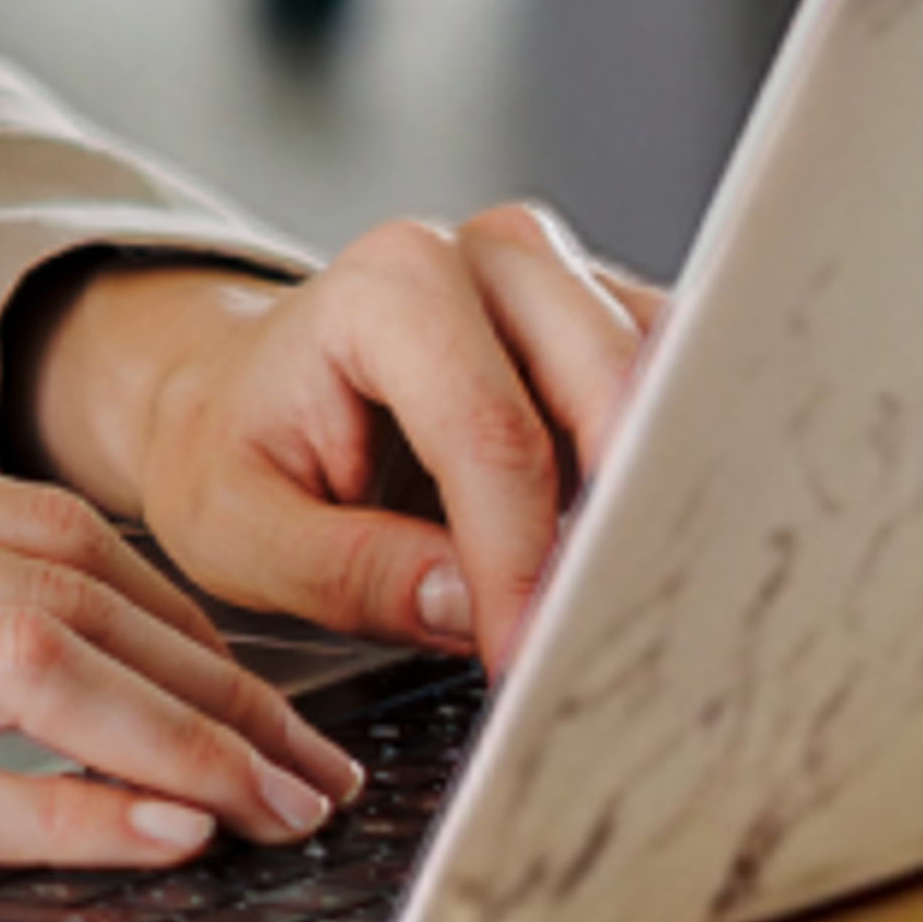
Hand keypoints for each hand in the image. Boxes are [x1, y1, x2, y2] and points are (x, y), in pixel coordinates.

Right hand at [0, 419, 364, 921]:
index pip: (34, 515)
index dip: (173, 603)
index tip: (254, 680)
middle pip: (61, 581)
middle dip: (215, 682)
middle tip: (309, 765)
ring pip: (22, 669)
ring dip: (177, 747)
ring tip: (269, 815)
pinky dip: (54, 817)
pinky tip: (140, 846)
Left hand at [11, 203, 663, 672]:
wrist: (235, 393)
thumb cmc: (234, 452)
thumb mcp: (238, 527)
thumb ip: (345, 570)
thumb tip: (467, 610)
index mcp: (391, 286)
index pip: (493, 436)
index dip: (521, 563)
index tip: (525, 664)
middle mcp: (492, 257)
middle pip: (609, 395)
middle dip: (613, 531)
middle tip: (602, 650)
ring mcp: (565, 281)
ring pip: (669, 390)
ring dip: (663, 503)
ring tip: (633, 615)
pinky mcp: (614, 323)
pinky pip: (688, 396)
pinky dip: (680, 482)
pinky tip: (649, 564)